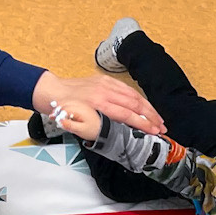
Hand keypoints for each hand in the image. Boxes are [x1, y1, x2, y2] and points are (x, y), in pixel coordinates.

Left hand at [33, 72, 161, 135]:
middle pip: (135, 104)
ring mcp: (106, 84)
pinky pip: (127, 88)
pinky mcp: (106, 80)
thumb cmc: (63, 109)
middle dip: (151, 116)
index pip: (127, 114)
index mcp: (98, 103)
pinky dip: (139, 98)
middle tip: (162, 127)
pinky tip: (146, 106)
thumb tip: (115, 134)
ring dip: (148, 108)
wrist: (53, 91)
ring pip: (134, 95)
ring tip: (159, 119)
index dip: (142, 124)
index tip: (153, 131)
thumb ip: (96, 128)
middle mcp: (105, 92)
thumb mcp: (77, 123)